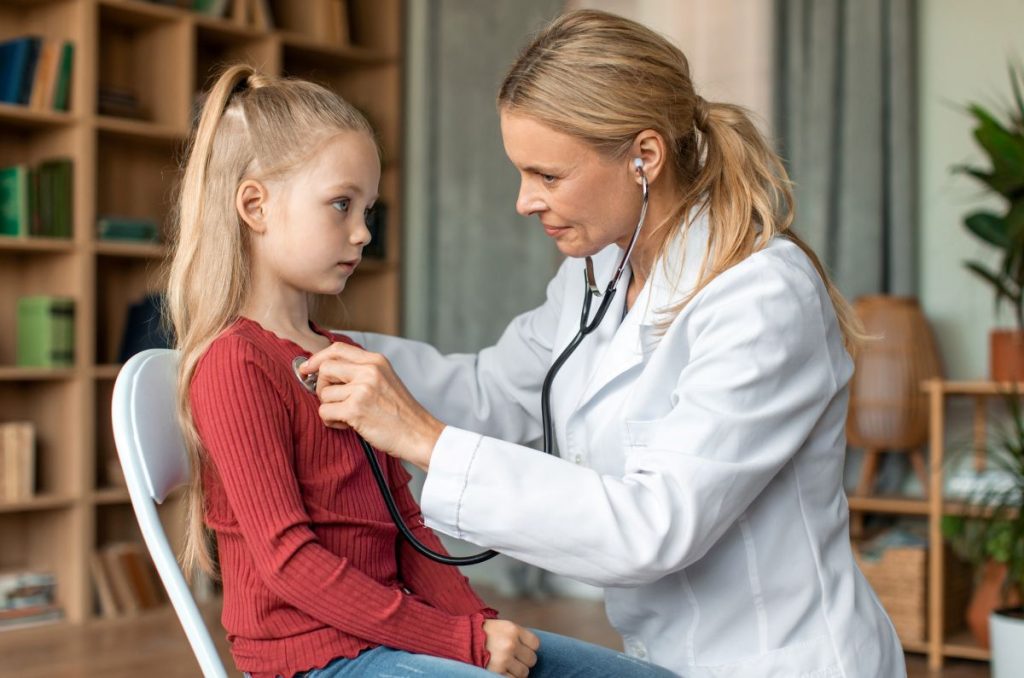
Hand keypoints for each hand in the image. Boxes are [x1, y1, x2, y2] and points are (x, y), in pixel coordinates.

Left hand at [300, 342, 443, 469]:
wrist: (419, 434)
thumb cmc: (401, 413)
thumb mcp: (385, 380)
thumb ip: (361, 371)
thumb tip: (324, 369)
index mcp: (376, 361)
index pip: (337, 349)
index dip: (317, 358)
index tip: (307, 369)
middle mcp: (369, 370)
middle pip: (325, 368)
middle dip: (321, 386)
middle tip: (333, 400)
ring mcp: (362, 389)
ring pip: (323, 394)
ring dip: (330, 408)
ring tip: (348, 417)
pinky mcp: (355, 409)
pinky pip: (324, 412)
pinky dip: (331, 422)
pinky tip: (347, 425)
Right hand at [482, 619, 539, 676]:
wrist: (460, 639)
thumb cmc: (481, 633)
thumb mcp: (500, 626)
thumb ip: (516, 635)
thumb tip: (531, 649)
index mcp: (513, 629)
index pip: (535, 644)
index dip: (528, 648)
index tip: (520, 649)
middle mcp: (510, 643)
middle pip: (531, 660)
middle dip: (523, 661)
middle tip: (512, 659)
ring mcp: (504, 658)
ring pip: (524, 672)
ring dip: (516, 672)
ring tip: (504, 666)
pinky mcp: (497, 671)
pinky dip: (507, 677)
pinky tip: (500, 671)